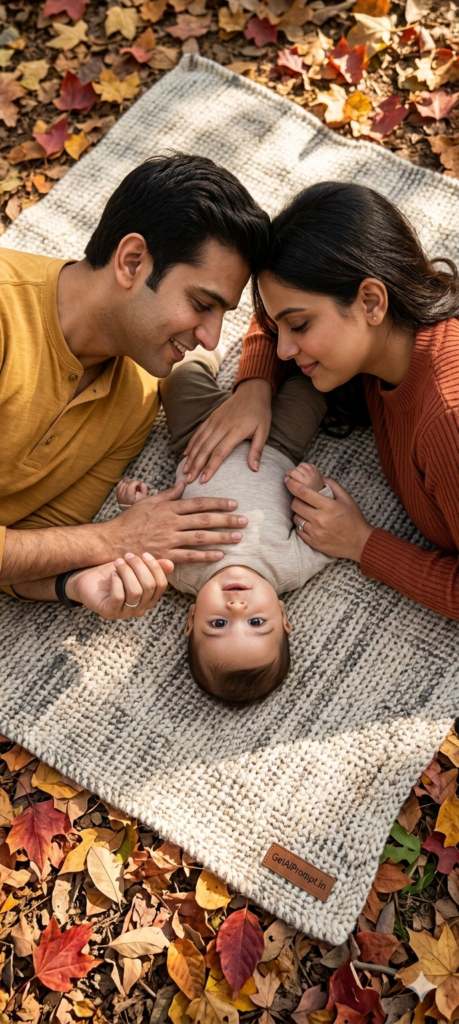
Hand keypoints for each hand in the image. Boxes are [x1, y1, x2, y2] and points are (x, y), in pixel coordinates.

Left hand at [67, 552, 173, 619]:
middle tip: (127, 556)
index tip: (144, 554)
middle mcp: (140, 608)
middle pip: (149, 586)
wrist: (87, 581)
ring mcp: (125, 613)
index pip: (161, 584)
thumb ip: (152, 567)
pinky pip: (119, 597)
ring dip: (127, 572)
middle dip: (139, 567)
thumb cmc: (112, 574)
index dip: (155, 567)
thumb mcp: (133, 568)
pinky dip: (117, 582)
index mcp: (149, 598)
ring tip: (118, 563)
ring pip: (135, 591)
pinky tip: (112, 574)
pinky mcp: (109, 612)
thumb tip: (171, 564)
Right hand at [103, 480, 247, 563]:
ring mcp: (169, 540)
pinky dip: (206, 556)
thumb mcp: (148, 502)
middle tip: (244, 520)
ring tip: (238, 537)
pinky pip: (190, 556)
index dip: (217, 503)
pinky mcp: (166, 555)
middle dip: (226, 520)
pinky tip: (220, 555)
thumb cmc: (130, 521)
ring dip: (221, 537)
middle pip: (204, 520)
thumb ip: (168, 494)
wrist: (113, 541)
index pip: (198, 503)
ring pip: (200, 537)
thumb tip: (183, 482)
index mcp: (169, 508)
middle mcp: (171, 523)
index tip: (234, 503)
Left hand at [116, 477, 147, 506]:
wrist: (132, 510)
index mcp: (128, 496)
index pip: (132, 483)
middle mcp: (122, 495)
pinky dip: (124, 483)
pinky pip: (119, 484)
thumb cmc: (139, 504)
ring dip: (129, 483)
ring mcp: (118, 494)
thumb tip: (140, 483)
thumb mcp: (145, 497)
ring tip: (133, 488)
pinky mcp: (117, 494)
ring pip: (123, 482)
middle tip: (137, 488)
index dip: (137, 483)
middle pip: (127, 482)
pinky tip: (128, 486)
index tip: (139, 486)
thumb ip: (144, 488)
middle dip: (133, 483)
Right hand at [182, 379, 272, 482]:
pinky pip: (198, 432)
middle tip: (188, 480)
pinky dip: (191, 444)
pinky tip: (186, 454)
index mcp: (235, 431)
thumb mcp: (263, 432)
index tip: (203, 480)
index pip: (219, 453)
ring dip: (191, 457)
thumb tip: (254, 469)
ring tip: (185, 471)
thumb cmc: (260, 413)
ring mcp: (214, 421)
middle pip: (205, 449)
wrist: (253, 391)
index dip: (210, 467)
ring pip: (199, 441)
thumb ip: (257, 450)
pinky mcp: (211, 418)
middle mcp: (222, 426)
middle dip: (196, 466)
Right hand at [285, 461, 324, 493]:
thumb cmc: (305, 494)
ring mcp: (313, 472)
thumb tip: (286, 477)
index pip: (293, 473)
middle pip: (296, 469)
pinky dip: (302, 467)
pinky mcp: (315, 468)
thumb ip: (290, 485)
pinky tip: (303, 472)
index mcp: (305, 483)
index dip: (288, 475)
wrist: (318, 492)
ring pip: (300, 465)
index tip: (287, 478)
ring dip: (297, 469)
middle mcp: (310, 477)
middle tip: (292, 476)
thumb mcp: (296, 493)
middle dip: (291, 472)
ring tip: (298, 474)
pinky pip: (305, 464)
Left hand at [285, 475, 373, 560]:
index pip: (303, 492)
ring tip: (309, 513)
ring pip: (296, 518)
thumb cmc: (354, 519)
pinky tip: (310, 524)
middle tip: (303, 500)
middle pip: (296, 505)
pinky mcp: (313, 543)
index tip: (288, 480)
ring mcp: (315, 532)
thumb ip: (333, 485)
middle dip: (296, 499)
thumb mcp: (347, 499)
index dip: (292, 484)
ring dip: (299, 513)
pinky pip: (298, 531)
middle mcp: (320, 519)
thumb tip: (320, 477)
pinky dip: (301, 526)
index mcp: (328, 506)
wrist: (360, 543)